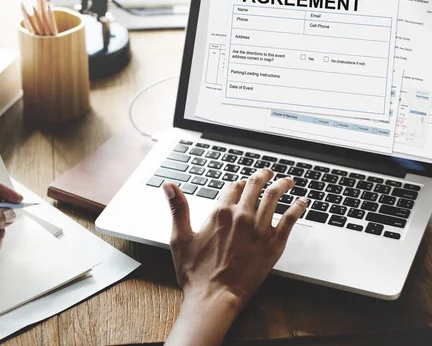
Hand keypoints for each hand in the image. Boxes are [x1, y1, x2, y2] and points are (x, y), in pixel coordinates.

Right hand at [163, 168, 307, 345]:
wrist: (214, 297)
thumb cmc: (195, 273)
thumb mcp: (180, 237)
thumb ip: (178, 208)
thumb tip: (168, 185)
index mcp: (220, 213)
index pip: (232, 187)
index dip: (237, 183)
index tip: (241, 183)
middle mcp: (241, 217)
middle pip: (255, 187)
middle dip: (262, 176)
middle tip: (268, 173)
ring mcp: (259, 230)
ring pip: (274, 197)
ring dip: (282, 185)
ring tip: (288, 181)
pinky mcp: (273, 244)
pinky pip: (290, 220)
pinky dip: (298, 207)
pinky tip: (303, 202)